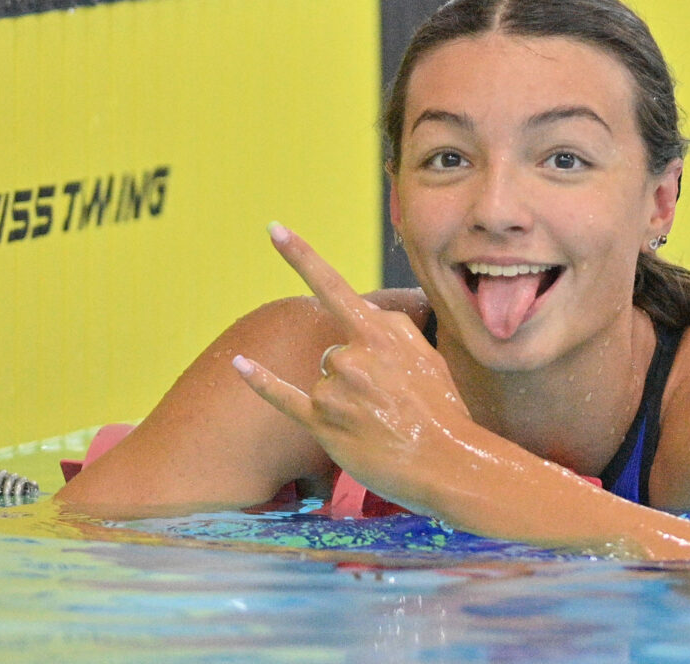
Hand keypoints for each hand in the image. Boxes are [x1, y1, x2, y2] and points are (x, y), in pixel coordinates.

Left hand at [231, 222, 471, 511]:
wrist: (448, 460)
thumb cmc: (443, 410)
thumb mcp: (428, 355)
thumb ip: (394, 331)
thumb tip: (366, 319)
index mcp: (381, 333)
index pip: (334, 286)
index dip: (301, 256)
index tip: (273, 228)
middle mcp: (353, 355)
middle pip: (333, 353)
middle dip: (353, 376)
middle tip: (389, 403)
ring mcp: (335, 389)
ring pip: (322, 382)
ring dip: (343, 402)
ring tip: (378, 423)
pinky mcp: (322, 423)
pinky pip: (283, 396)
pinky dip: (261, 381)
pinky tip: (241, 364)